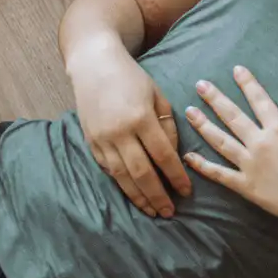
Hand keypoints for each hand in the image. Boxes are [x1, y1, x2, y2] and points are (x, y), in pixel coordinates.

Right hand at [69, 43, 189, 218]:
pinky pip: (108, 170)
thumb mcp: (158, 95)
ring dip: (138, 197)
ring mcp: (101, 140)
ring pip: (121, 177)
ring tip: (152, 211)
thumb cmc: (132, 78)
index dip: (176, 176)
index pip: (163, 155)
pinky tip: (133, 195)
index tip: (187, 192)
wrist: (93, 66)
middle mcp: (119, 133)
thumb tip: (173, 154)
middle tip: (170, 212)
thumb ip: (167, 125)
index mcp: (141, 118)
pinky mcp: (90, 143)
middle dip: (157, 195)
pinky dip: (121, 185)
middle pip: (141, 173)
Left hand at [184, 68, 277, 228]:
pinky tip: (189, 157)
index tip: (236, 69)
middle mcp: (259, 143)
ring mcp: (248, 165)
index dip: (247, 83)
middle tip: (200, 85)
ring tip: (189, 112)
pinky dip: (202, 165)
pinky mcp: (244, 185)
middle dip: (215, 99)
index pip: (259, 100)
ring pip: (221, 141)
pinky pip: (219, 174)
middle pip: (233, 117)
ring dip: (203, 126)